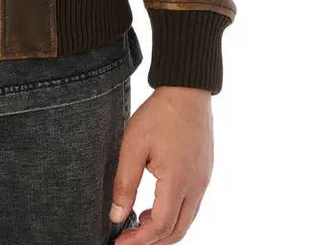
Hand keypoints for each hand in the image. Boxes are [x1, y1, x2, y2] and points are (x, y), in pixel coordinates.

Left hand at [110, 86, 212, 243]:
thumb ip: (125, 183)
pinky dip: (174, 214)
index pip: (161, 225)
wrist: (187, 91)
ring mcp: (203, 180)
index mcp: (178, 181)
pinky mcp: (204, 173)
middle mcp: (196, 186)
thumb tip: (117, 215)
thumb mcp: (133, 145)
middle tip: (129, 240)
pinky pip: (191, 205)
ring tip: (138, 224)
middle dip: (153, 241)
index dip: (140, 240)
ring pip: (186, 220)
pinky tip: (155, 206)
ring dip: (164, 229)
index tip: (120, 243)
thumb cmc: (159, 114)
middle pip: (177, 230)